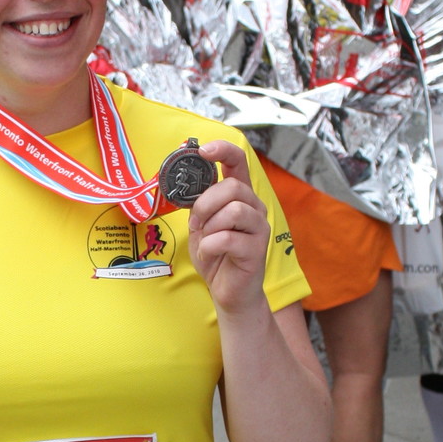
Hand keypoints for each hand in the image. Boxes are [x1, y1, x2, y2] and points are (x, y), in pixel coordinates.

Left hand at [185, 140, 270, 314]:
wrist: (228, 291)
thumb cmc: (216, 255)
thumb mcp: (202, 224)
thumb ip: (199, 203)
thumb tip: (184, 182)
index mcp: (241, 196)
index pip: (238, 161)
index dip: (222, 150)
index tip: (203, 150)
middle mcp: (255, 208)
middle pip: (233, 187)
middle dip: (206, 204)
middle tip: (197, 223)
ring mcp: (259, 228)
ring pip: (234, 210)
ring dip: (210, 226)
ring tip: (205, 240)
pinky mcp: (257, 250)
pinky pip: (227, 238)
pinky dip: (209, 246)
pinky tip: (209, 254)